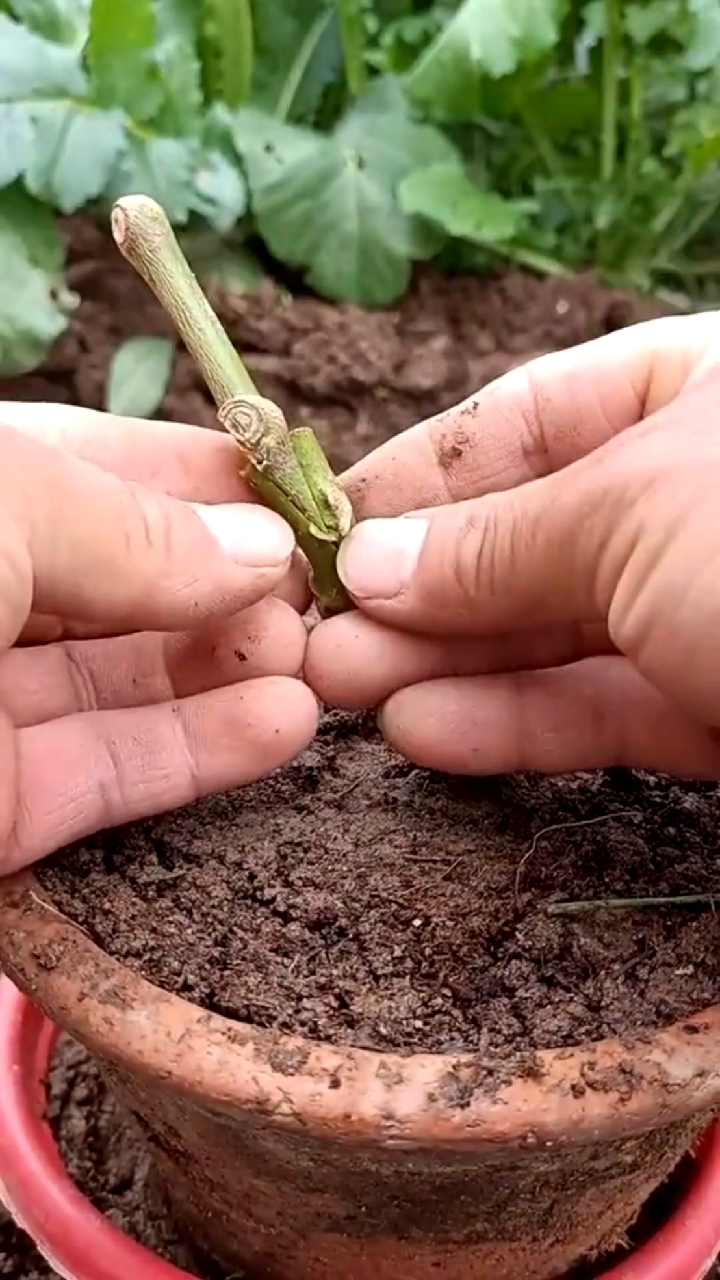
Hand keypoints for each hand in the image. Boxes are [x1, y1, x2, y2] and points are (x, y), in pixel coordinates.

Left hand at [0, 403, 316, 873]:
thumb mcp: (4, 507)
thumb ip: (133, 528)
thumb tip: (262, 545)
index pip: (93, 468)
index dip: (198, 476)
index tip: (300, 491)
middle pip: (120, 582)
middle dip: (228, 580)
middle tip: (325, 590)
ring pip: (124, 681)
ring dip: (230, 667)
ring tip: (324, 656)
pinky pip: (108, 774)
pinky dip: (200, 752)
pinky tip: (287, 724)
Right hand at [307, 313, 719, 778]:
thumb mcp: (632, 510)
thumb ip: (493, 544)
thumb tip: (367, 564)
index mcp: (698, 392)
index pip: (530, 415)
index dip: (420, 472)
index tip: (324, 526)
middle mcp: (696, 496)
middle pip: (529, 534)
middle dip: (417, 587)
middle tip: (315, 628)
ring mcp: (710, 607)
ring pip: (554, 631)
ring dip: (443, 662)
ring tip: (340, 686)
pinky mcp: (717, 710)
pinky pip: (603, 707)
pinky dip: (515, 723)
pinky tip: (424, 731)